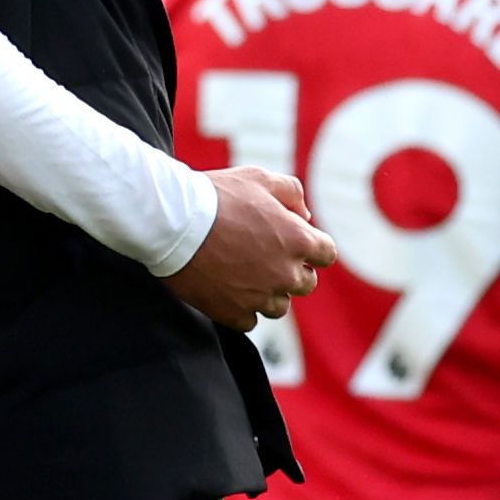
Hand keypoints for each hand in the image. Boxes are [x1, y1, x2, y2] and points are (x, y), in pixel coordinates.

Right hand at [161, 166, 335, 330]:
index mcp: (299, 240)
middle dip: (292, 270)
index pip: (327, 254)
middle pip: (306, 284)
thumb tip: (305, 217)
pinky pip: (250, 321)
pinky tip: (227, 289)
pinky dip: (242, 308)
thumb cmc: (217, 196)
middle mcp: (285, 274)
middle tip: (265, 255)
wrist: (172, 222)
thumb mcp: (260, 178)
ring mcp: (260, 297)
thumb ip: (292, 193)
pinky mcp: (233, 313)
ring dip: (268, 292)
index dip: (313, 247)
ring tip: (244, 273)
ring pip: (279, 306)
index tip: (294, 241)